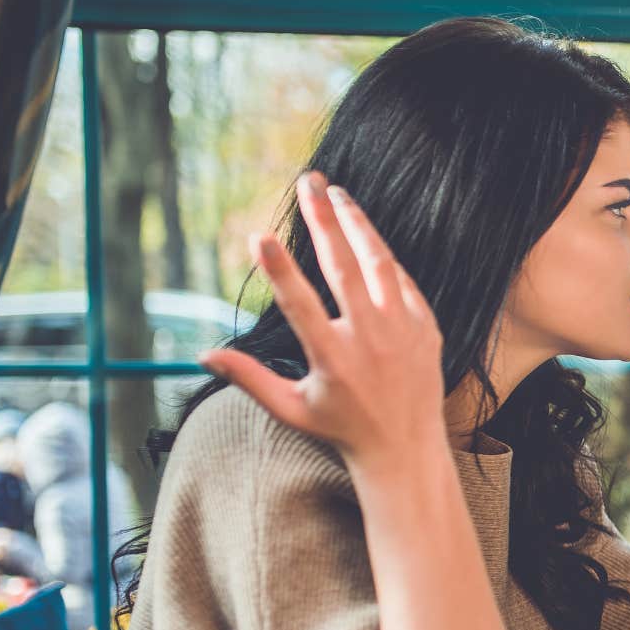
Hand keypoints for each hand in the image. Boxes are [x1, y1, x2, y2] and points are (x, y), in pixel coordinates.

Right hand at [200, 173, 445, 468]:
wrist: (407, 448)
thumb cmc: (341, 428)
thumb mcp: (291, 410)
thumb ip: (249, 378)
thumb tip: (203, 354)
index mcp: (332, 358)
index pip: (301, 305)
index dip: (279, 270)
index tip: (260, 235)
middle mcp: (370, 340)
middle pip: (344, 268)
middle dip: (323, 220)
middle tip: (308, 181)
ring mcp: (403, 331)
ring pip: (379, 264)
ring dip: (357, 224)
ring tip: (337, 193)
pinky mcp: (426, 328)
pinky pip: (401, 282)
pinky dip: (381, 257)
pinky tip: (363, 235)